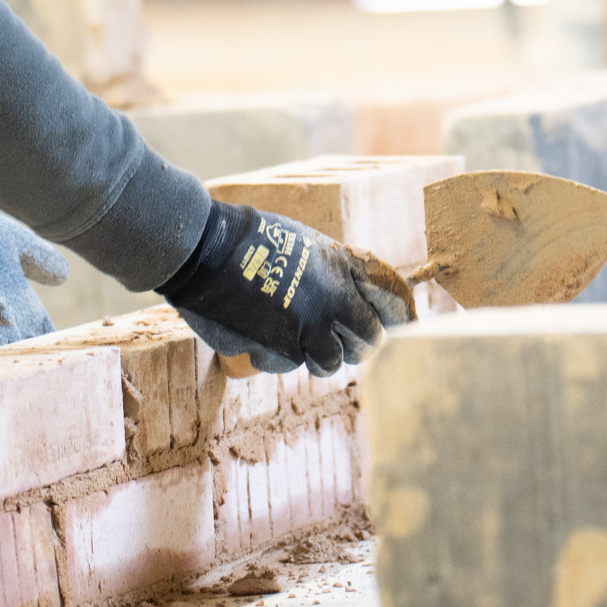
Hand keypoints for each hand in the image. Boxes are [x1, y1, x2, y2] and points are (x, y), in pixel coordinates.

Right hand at [158, 202, 412, 375]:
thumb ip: (330, 272)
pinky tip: (259, 337)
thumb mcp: (303, 244)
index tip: (401, 330)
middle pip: (368, 341)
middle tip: (337, 344)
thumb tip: (347, 297)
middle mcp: (336, 298)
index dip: (398, 320)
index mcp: (344, 266)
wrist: (206, 250)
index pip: (390, 302)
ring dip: (317, 359)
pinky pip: (291, 366)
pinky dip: (277, 358)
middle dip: (356, 347)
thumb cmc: (249, 240)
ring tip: (295, 341)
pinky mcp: (284, 349)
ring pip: (332, 362)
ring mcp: (311, 326)